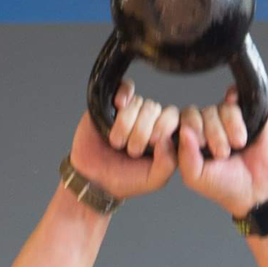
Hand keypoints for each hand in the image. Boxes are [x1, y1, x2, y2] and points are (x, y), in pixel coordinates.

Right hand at [67, 81, 179, 199]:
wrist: (93, 178)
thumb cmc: (124, 179)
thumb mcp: (152, 179)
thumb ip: (168, 163)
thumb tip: (168, 140)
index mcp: (164, 136)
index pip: (174, 118)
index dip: (164, 127)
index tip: (152, 143)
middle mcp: (151, 121)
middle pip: (155, 108)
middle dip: (142, 130)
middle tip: (132, 150)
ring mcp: (133, 111)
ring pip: (139, 102)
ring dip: (126, 123)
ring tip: (117, 142)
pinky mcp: (114, 103)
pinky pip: (126, 87)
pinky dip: (124, 94)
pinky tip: (118, 107)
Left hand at [177, 87, 267, 215]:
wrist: (258, 190)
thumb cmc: (227, 186)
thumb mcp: (196, 177)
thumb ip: (185, 155)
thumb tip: (183, 130)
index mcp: (192, 140)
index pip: (180, 120)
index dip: (190, 129)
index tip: (201, 147)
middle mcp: (207, 127)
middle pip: (198, 112)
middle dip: (210, 133)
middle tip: (222, 153)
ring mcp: (226, 119)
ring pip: (217, 107)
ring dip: (226, 129)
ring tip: (236, 146)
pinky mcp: (246, 113)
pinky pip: (234, 99)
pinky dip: (236, 117)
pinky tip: (241, 133)